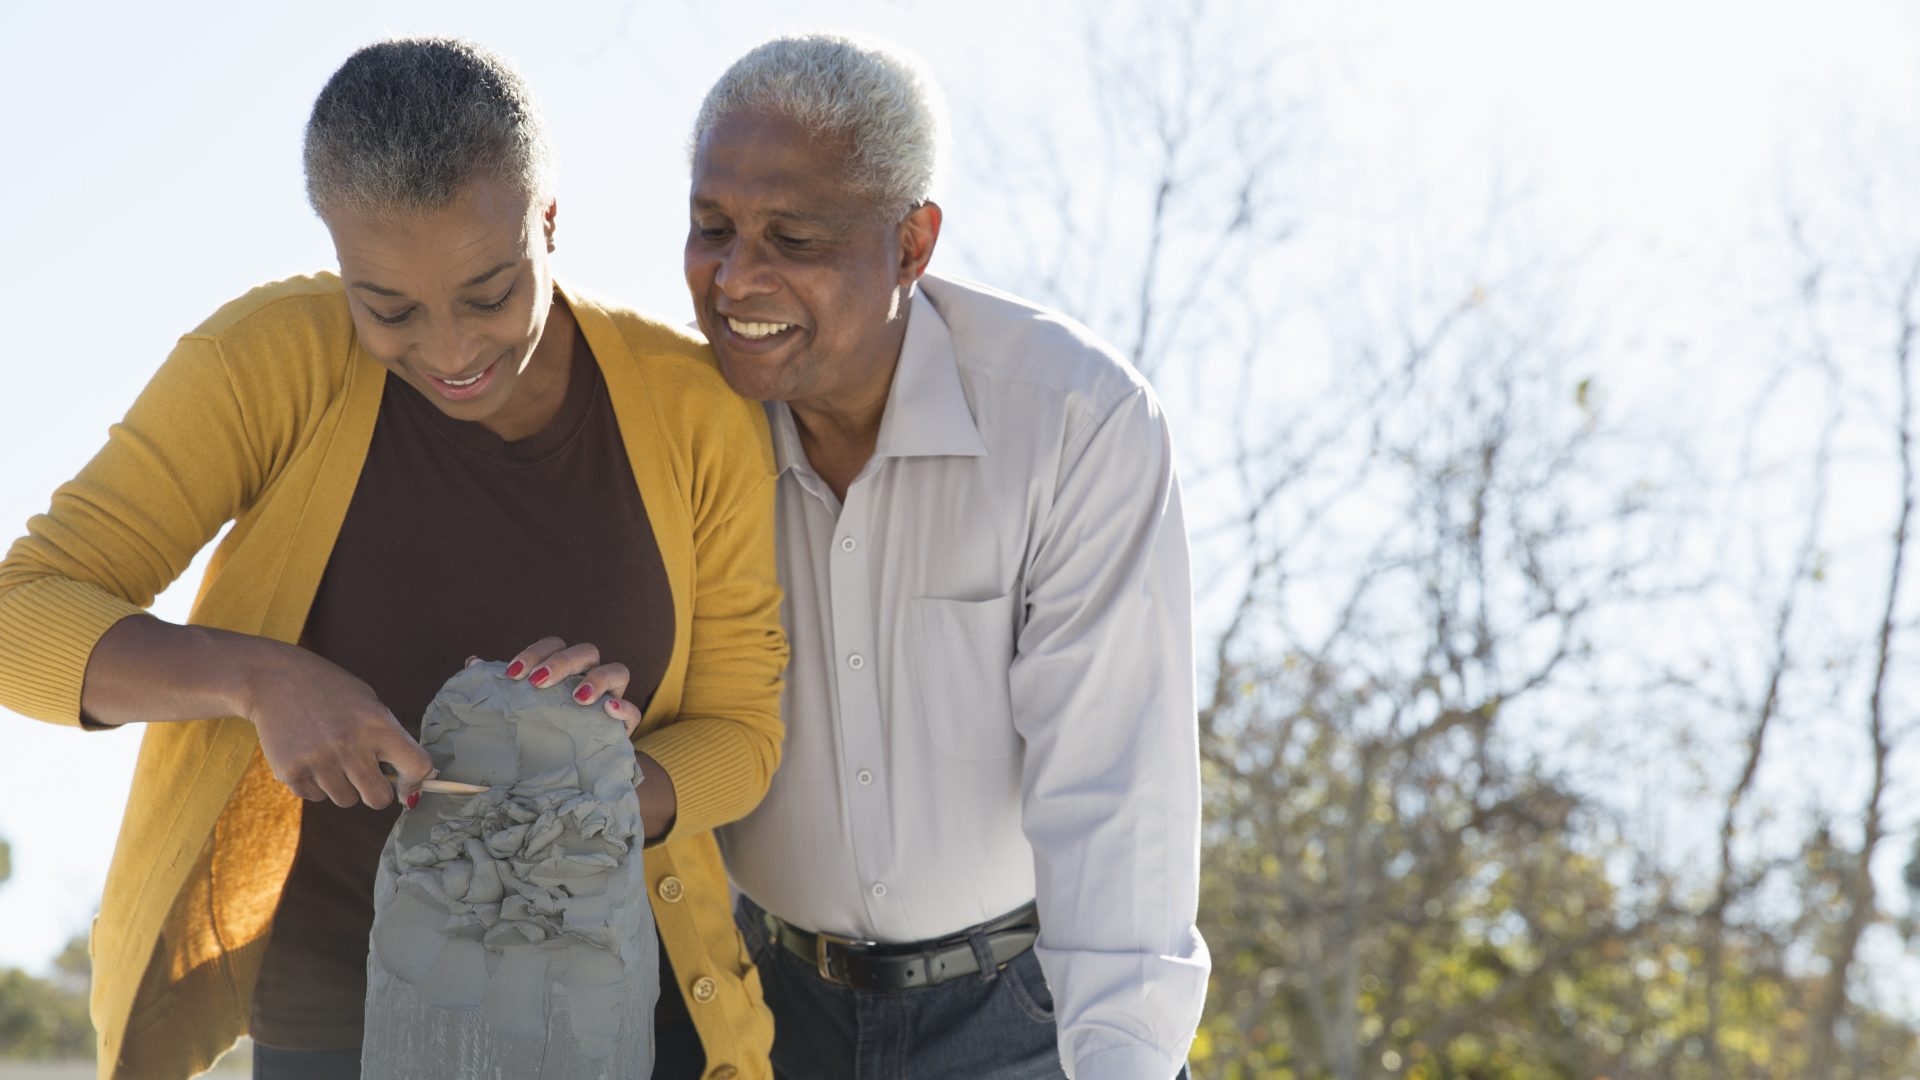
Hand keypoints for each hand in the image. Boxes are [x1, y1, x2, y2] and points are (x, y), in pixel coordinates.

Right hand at [238, 640, 433, 808]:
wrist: (274, 679)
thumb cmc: (330, 692)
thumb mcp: (368, 703)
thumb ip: (390, 738)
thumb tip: (418, 779)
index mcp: (378, 723)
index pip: (417, 766)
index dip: (416, 782)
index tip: (406, 785)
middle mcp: (350, 744)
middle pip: (379, 799)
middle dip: (375, 792)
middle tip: (365, 778)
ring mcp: (319, 760)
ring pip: (346, 800)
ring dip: (342, 786)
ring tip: (330, 757)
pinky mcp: (291, 771)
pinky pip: (315, 796)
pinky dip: (315, 784)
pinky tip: (307, 756)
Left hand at [479, 635, 641, 734]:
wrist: (569, 773)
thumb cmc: (540, 733)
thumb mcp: (517, 711)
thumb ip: (498, 689)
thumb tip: (472, 664)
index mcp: (564, 669)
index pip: (554, 645)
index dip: (535, 653)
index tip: (512, 674)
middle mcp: (590, 676)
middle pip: (586, 651)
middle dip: (562, 662)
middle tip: (538, 683)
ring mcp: (612, 697)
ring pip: (618, 670)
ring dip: (598, 678)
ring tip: (578, 697)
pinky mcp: (625, 726)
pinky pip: (634, 711)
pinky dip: (625, 708)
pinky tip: (608, 710)